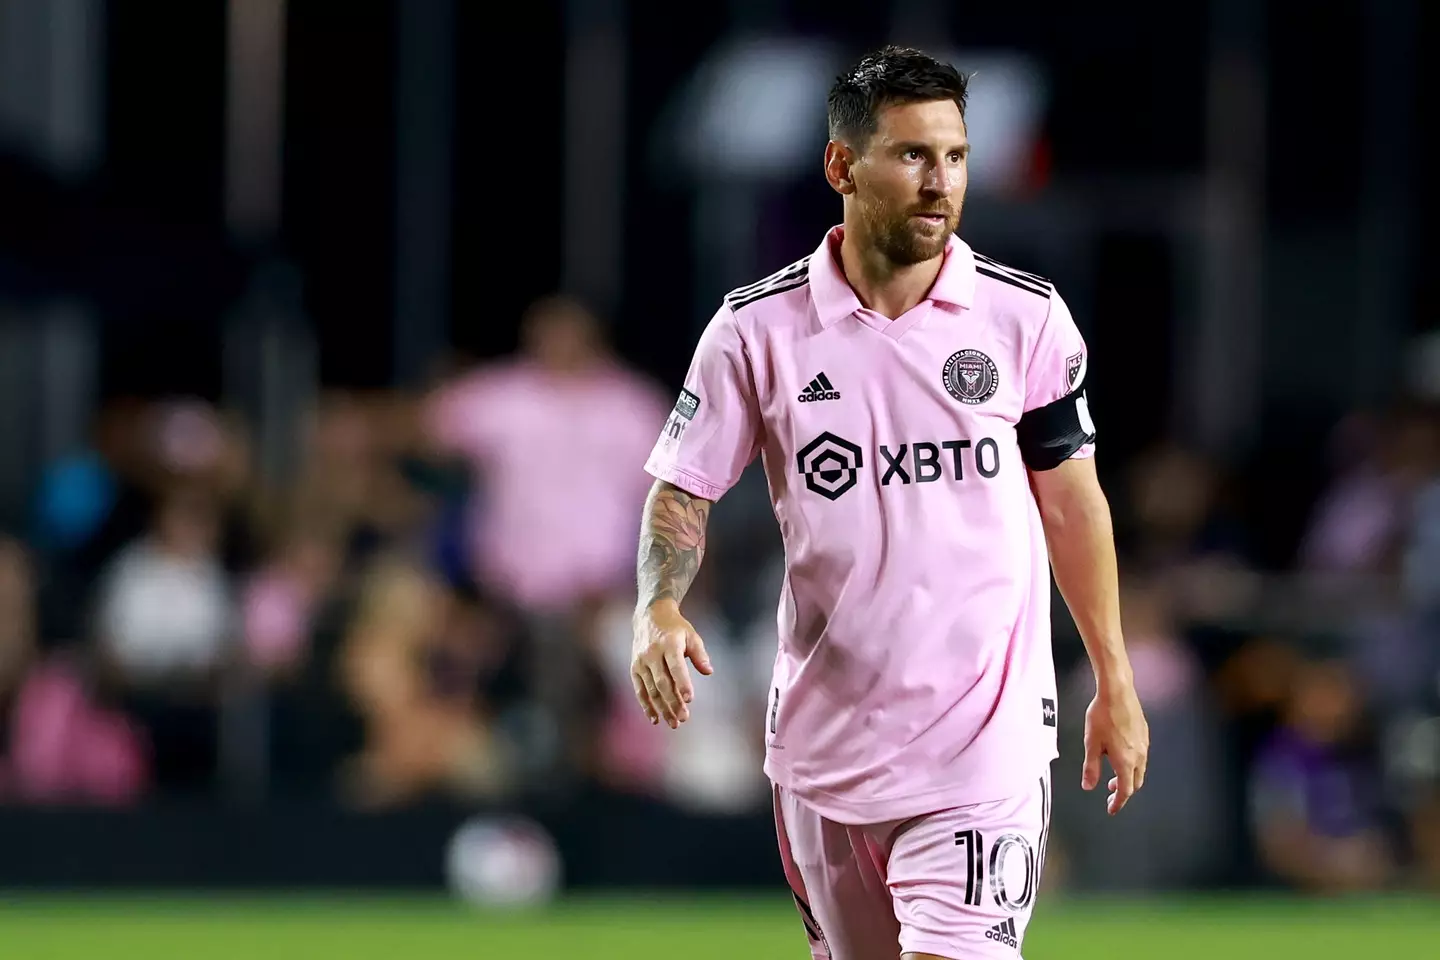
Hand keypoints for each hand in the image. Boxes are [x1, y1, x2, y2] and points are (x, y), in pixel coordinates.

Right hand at [631, 599, 712, 728]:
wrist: (649, 616)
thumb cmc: (676, 628)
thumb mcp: (691, 635)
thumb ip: (700, 654)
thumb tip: (709, 671)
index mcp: (668, 643)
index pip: (676, 666)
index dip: (683, 683)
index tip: (690, 699)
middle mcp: (652, 653)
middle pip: (662, 682)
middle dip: (673, 702)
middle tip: (684, 718)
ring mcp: (641, 662)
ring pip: (651, 689)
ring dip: (662, 708)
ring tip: (674, 723)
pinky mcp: (634, 668)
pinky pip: (640, 690)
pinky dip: (646, 705)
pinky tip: (655, 719)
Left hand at [1081, 679, 1148, 814]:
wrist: (1118, 692)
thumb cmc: (1102, 715)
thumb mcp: (1091, 744)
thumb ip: (1091, 768)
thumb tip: (1088, 786)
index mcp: (1126, 761)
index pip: (1125, 791)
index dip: (1118, 803)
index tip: (1111, 809)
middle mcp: (1139, 756)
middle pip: (1135, 783)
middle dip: (1123, 792)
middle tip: (1110, 795)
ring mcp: (1144, 745)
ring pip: (1140, 770)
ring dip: (1127, 778)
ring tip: (1113, 777)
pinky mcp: (1144, 734)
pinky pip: (1141, 757)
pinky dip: (1132, 765)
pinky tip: (1120, 757)